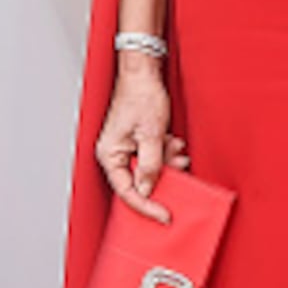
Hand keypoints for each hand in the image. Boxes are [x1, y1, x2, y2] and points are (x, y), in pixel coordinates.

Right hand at [94, 58, 188, 223]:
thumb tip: (148, 190)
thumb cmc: (140, 95)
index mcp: (110, 154)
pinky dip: (165, 153)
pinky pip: (153, 158)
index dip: (147, 206)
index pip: (126, 191)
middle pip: (139, 182)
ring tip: (175, 146)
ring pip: (150, 170)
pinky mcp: (138, 143)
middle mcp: (115, 154)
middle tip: (178, 166)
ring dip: (167, 162)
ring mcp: (126, 149)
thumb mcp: (151, 134)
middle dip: (162, 175)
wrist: (144, 72)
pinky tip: (172, 141)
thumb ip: (150, 164)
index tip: (164, 215)